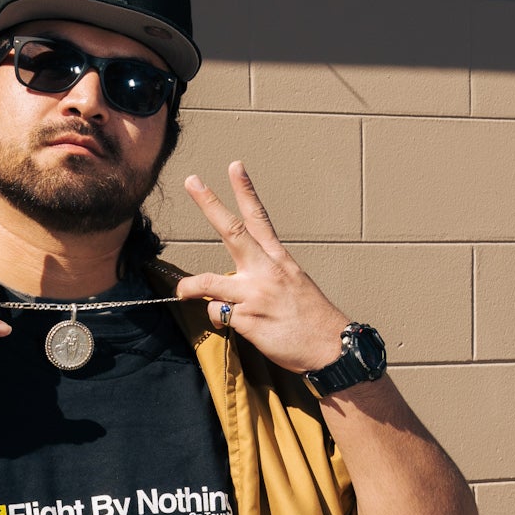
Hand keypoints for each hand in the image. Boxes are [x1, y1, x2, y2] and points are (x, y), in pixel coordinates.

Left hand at [173, 162, 350, 374]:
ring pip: (208, 282)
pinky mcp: (248, 319)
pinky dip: (219, 320)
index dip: (245, 191)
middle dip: (210, 204)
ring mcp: (255, 294)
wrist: (331, 348)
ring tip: (182, 290)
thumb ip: (261, 277)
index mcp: (278, 260)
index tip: (234, 166)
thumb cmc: (310, 319)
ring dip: (189, 287)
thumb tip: (231, 282)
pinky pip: (218, 314)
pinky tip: (235, 326)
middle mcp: (266, 271)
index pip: (259, 218)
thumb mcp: (293, 285)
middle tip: (191, 181)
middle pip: (231, 232)